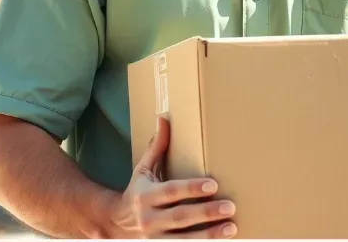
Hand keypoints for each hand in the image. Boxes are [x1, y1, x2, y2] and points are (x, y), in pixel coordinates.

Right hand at [109, 116, 236, 238]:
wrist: (115, 225)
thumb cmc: (137, 192)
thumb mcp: (143, 169)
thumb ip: (156, 146)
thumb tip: (164, 118)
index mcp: (146, 195)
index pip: (171, 191)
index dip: (191, 188)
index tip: (213, 185)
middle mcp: (148, 219)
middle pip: (181, 217)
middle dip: (206, 213)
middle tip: (230, 207)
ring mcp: (153, 240)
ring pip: (184, 240)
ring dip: (209, 235)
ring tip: (231, 227)